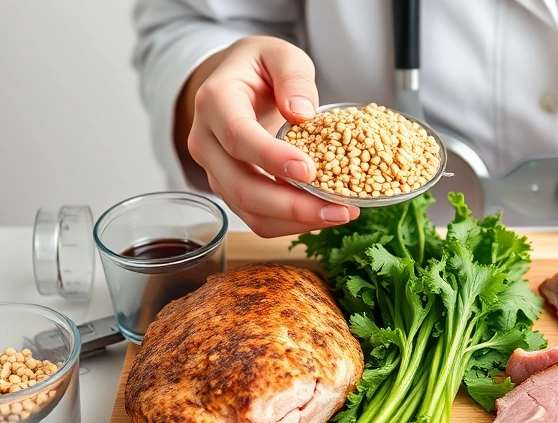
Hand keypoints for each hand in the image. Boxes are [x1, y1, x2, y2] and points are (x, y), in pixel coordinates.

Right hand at [179, 36, 358, 236]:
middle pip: (241, 186)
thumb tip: (301, 112)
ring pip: (248, 211)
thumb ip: (293, 76)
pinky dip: (291, 223)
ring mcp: (215, 170)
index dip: (272, 158)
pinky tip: (324, 214)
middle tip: (338, 209)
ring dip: (295, 221)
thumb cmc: (260, 67)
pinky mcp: (230, 189)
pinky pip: (257, 218)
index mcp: (215, 102)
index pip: (238, 137)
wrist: (238, 81)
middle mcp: (206, 142)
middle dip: (291, 205)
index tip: (309, 170)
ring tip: (339, 214)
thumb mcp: (280, 54)